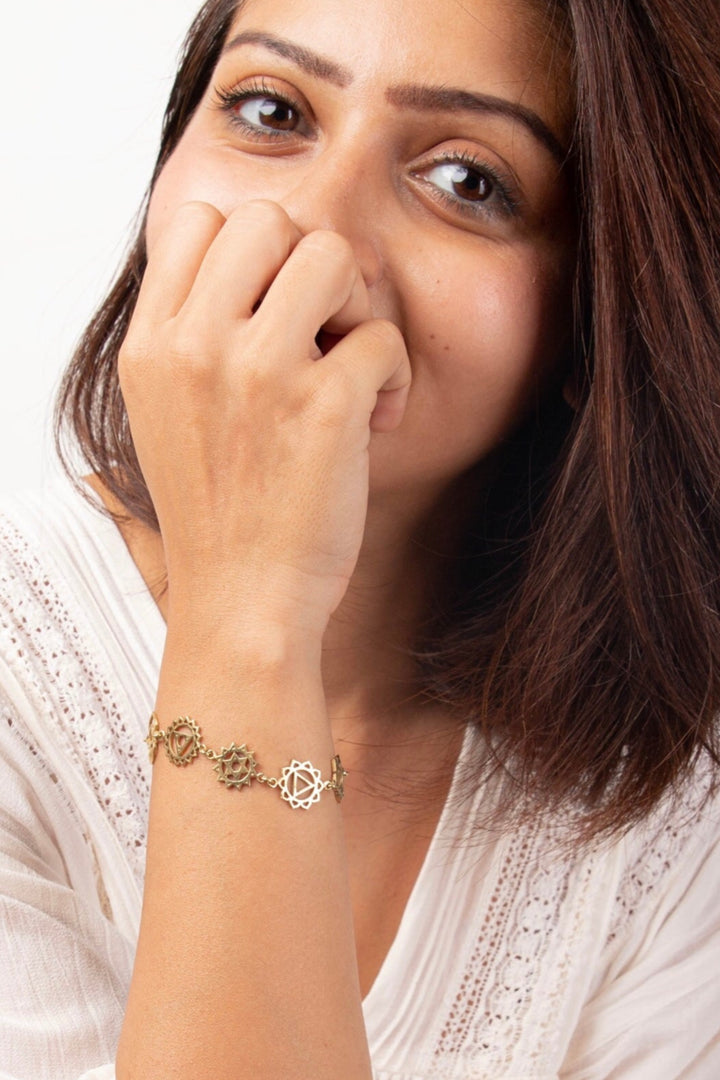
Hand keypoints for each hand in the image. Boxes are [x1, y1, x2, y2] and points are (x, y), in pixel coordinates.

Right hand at [118, 200, 410, 638]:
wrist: (243, 603)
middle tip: (323, 329)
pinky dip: (395, 374)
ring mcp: (259, 373)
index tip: (273, 307)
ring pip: (331, 254)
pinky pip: (383, 335)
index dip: (252, 249)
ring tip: (354, 364)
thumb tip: (258, 267)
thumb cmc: (218, 514)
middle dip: (310, 265)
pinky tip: (379, 417)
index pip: (198, 219)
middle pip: (269, 219)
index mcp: (152, 345)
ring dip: (358, 305)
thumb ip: (193, 336)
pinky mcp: (325, 407)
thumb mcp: (167, 415)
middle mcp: (196, 347)